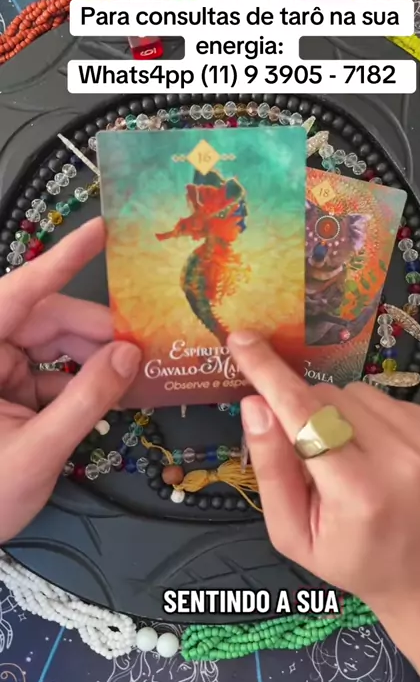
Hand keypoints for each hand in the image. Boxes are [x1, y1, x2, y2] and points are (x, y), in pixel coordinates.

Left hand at [0, 218, 140, 543]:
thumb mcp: (37, 452)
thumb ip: (86, 401)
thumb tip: (129, 356)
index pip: (21, 291)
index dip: (63, 258)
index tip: (101, 229)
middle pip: (47, 320)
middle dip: (97, 333)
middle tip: (144, 348)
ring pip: (53, 345)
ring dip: (93, 359)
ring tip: (135, 373)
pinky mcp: (6, 391)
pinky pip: (50, 371)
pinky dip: (81, 382)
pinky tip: (112, 393)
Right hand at [228, 331, 419, 617]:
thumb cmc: (355, 560)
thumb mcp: (294, 534)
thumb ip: (271, 469)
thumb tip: (253, 404)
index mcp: (358, 494)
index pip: (304, 415)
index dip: (268, 374)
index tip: (243, 340)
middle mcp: (405, 463)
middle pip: (332, 398)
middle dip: (311, 415)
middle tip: (318, 456)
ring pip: (365, 394)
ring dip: (348, 417)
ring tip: (358, 460)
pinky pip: (399, 402)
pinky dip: (383, 422)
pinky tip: (389, 459)